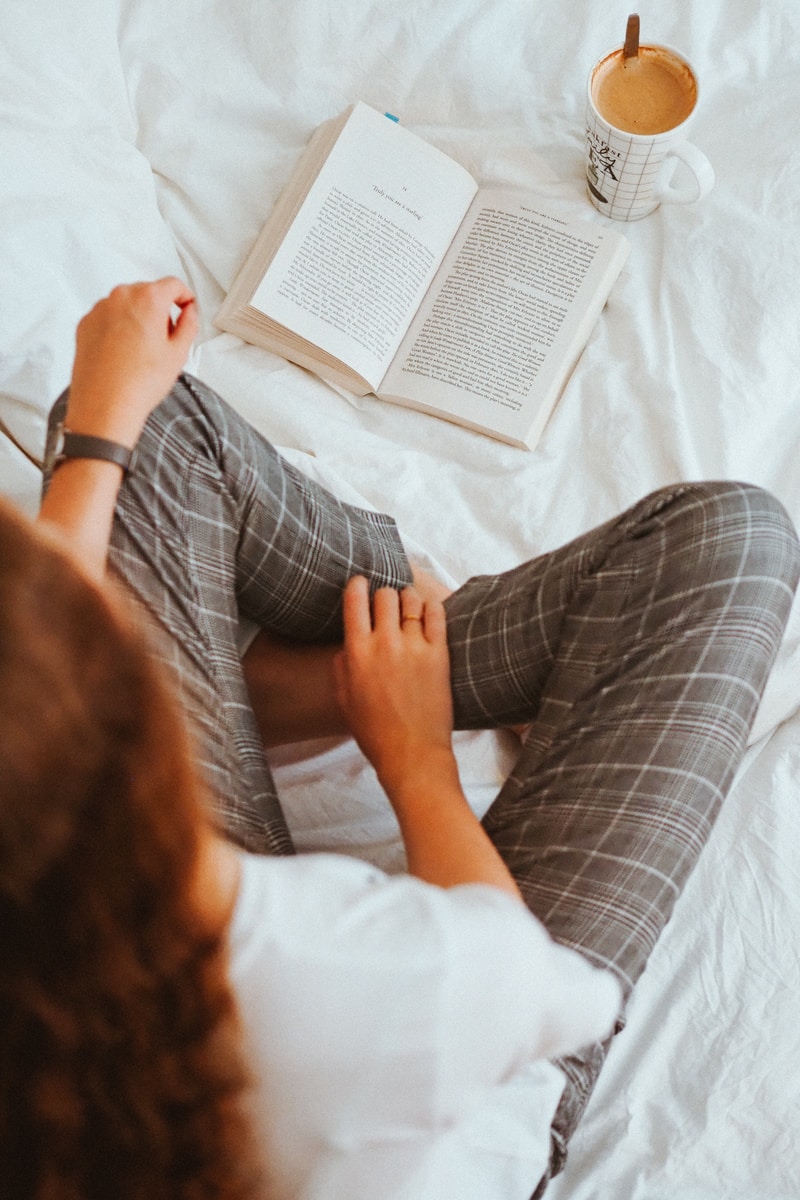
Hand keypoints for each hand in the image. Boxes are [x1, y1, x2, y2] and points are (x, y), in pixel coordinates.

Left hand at [65, 277, 197, 447]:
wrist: (104, 405)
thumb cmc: (138, 383)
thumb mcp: (178, 353)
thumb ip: (189, 324)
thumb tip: (189, 313)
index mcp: (148, 298)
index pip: (173, 284)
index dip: (185, 297)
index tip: (186, 306)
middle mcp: (121, 297)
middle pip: (148, 292)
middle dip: (160, 311)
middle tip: (165, 339)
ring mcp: (100, 309)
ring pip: (127, 305)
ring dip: (138, 319)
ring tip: (142, 352)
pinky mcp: (85, 324)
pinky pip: (108, 318)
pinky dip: (118, 328)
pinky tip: (124, 354)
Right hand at [333, 577, 453, 790]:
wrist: (411, 753)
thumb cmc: (374, 731)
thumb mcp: (344, 699)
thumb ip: (341, 666)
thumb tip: (347, 643)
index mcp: (357, 653)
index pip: (355, 600)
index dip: (357, 586)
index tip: (360, 585)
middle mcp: (384, 643)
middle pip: (384, 594)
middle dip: (383, 594)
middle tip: (386, 603)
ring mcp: (414, 646)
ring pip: (411, 600)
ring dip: (407, 598)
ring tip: (408, 607)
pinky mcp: (439, 654)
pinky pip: (437, 614)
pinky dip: (431, 606)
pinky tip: (428, 611)